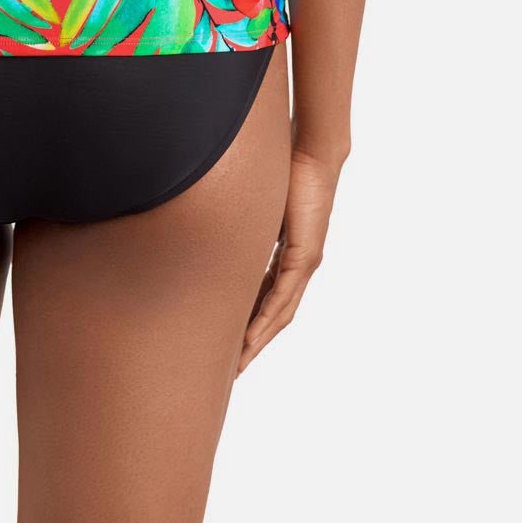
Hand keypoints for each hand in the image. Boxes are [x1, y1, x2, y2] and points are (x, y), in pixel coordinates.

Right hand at [237, 147, 341, 374]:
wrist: (312, 153)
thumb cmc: (285, 169)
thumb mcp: (255, 205)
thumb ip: (240, 220)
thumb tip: (209, 217)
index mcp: (289, 254)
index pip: (268, 296)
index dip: (251, 321)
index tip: (231, 342)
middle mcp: (300, 264)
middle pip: (276, 314)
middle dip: (254, 343)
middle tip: (233, 369)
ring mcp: (305, 262)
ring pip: (280, 312)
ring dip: (259, 340)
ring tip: (239, 364)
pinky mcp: (305, 255)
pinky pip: (283, 295)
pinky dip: (266, 319)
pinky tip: (251, 338)